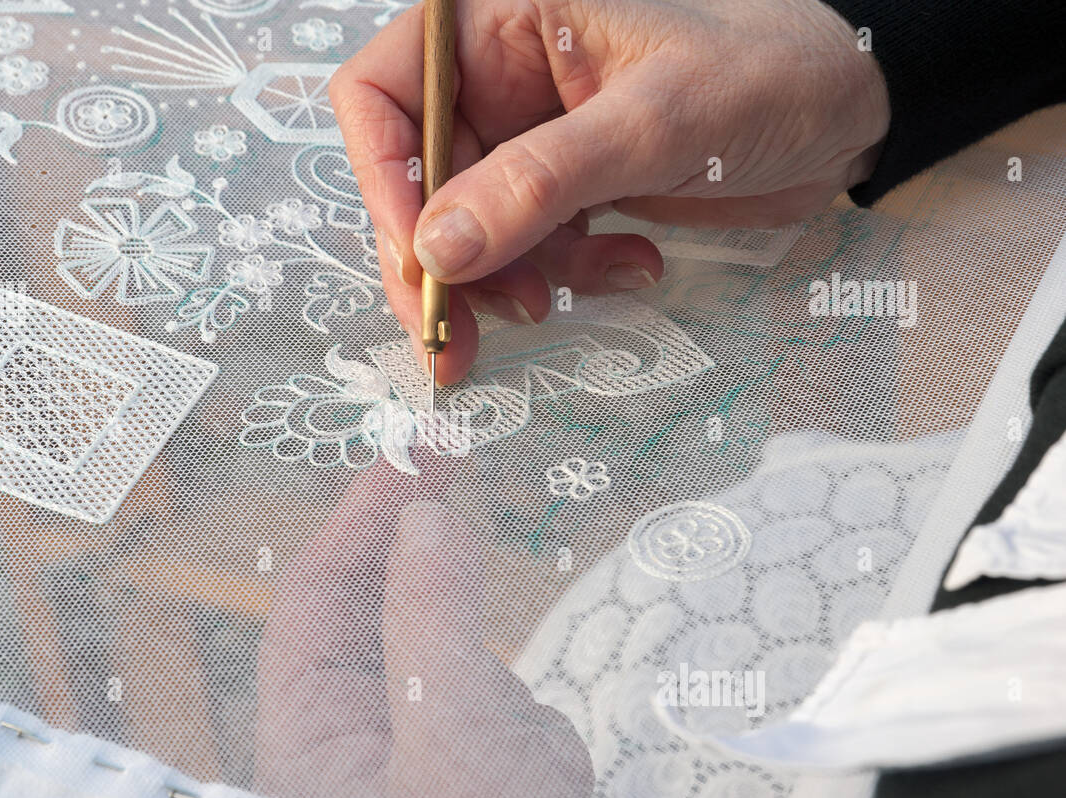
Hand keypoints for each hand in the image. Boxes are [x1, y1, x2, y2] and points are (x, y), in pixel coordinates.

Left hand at [254, 462, 628, 797]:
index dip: (364, 512)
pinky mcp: (486, 788)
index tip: (417, 449)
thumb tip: (425, 519)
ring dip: (510, 701)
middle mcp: (361, 746)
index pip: (319, 593)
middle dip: (447, 603)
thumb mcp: (454, 740)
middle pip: (395, 621)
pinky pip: (516, 724)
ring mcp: (427, 766)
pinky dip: (543, 747)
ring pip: (469, 671)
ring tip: (523, 771)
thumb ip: (433, 622)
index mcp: (314, 736)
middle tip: (475, 515)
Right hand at [330, 0, 888, 381]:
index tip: (419, 258)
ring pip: (465, 230)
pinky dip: (566, 276)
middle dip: (439, 263)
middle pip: (415, 181)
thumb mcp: (651, 124)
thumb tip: (435, 251)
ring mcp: (528, 139)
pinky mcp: (562, 187)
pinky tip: (632, 267)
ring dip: (505, 281)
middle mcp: (499, 78)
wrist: (844, 111)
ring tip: (556, 305)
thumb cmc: (763, 77)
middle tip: (454, 338)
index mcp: (499, 23)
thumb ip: (539, 183)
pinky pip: (526, 249)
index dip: (383, 178)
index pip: (382, 93)